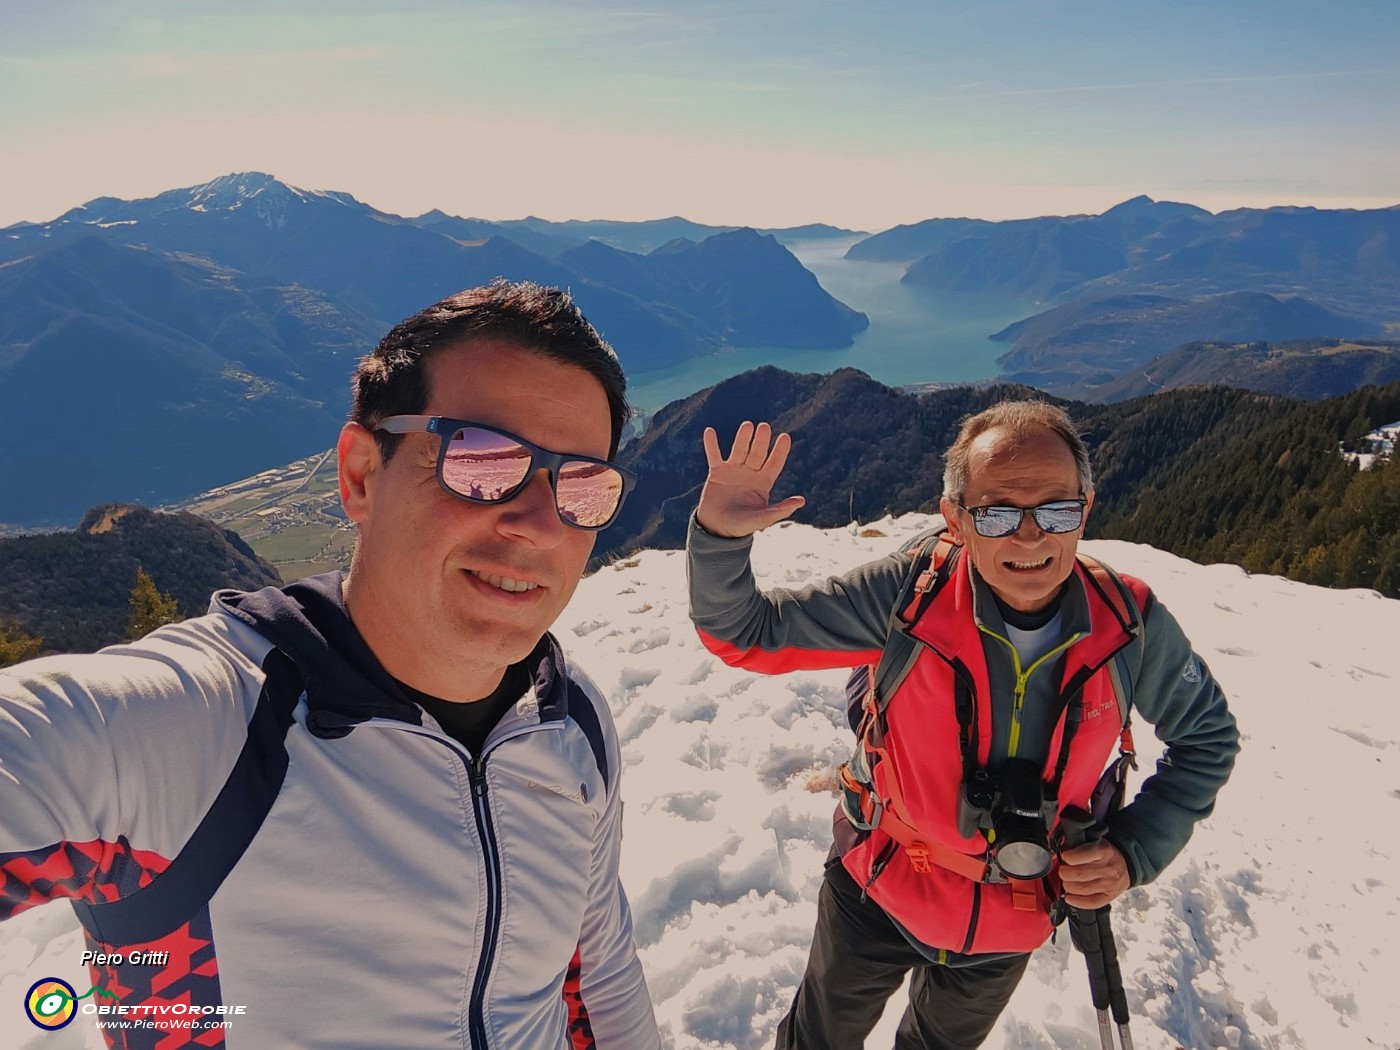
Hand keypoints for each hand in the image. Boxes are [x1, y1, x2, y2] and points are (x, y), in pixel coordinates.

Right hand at [696, 421, 806, 537]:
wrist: (717, 529)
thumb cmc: (742, 525)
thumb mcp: (763, 518)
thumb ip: (781, 509)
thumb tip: (802, 500)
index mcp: (763, 482)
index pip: (774, 462)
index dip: (780, 450)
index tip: (785, 437)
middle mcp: (750, 473)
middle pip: (757, 453)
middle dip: (761, 441)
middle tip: (764, 427)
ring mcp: (733, 471)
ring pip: (739, 450)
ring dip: (742, 438)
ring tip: (747, 425)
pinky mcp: (716, 473)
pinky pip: (714, 455)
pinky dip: (711, 444)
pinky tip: (710, 431)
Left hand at [1058, 840, 1129, 909]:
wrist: (1125, 863)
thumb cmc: (1105, 853)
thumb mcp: (1095, 842)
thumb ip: (1079, 846)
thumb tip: (1061, 853)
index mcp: (1104, 851)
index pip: (1086, 854)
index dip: (1070, 856)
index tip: (1064, 856)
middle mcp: (1108, 868)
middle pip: (1080, 874)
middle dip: (1065, 873)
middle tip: (1062, 871)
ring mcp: (1110, 884)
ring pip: (1083, 889)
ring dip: (1068, 886)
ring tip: (1066, 882)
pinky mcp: (1110, 896)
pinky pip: (1092, 902)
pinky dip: (1077, 901)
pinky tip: (1069, 897)